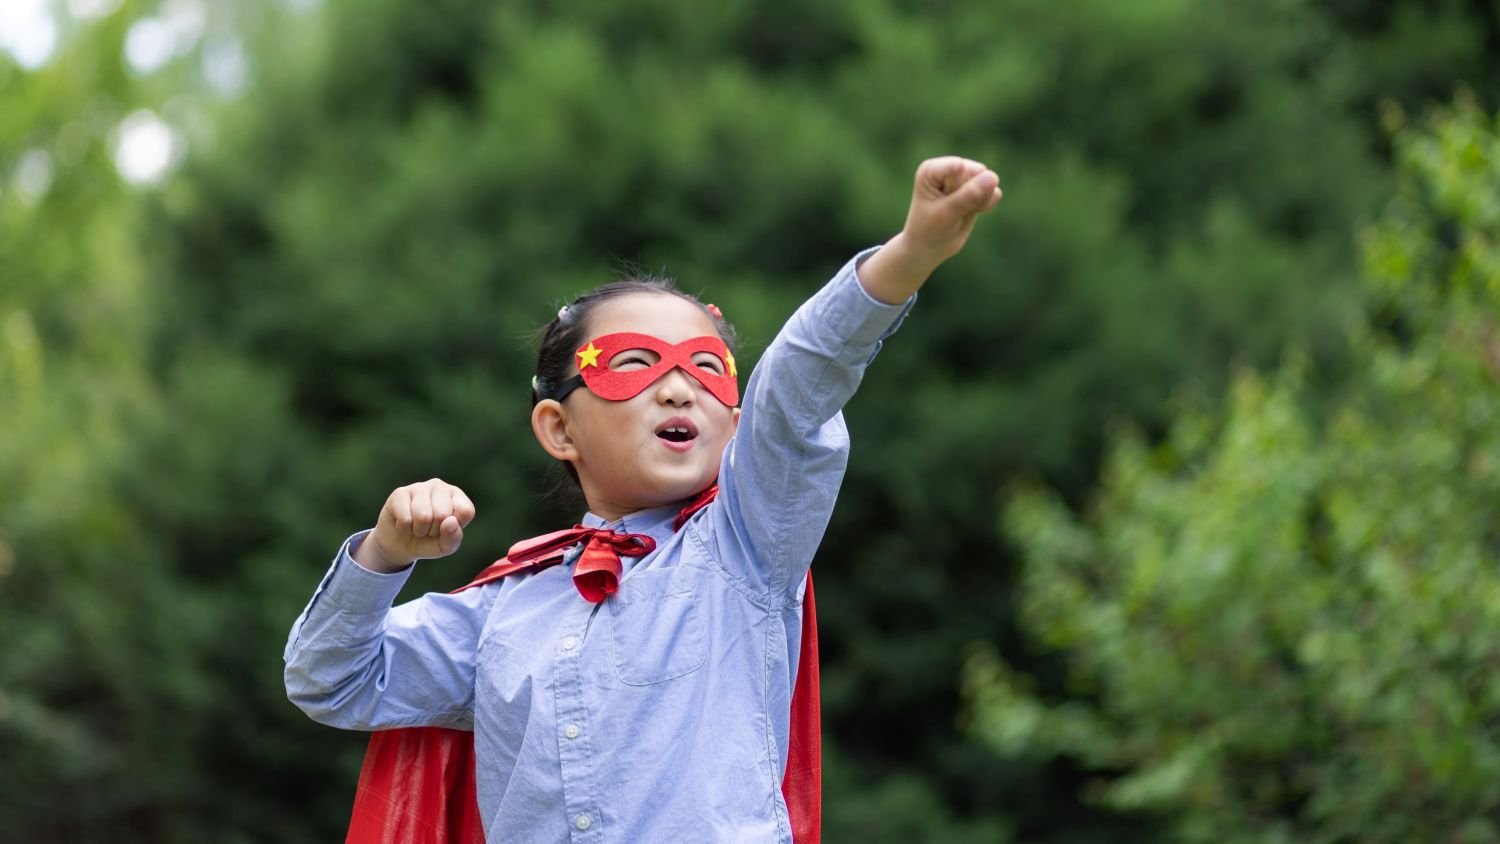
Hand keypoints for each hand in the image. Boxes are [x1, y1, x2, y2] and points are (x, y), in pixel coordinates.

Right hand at [353, 479, 475, 572]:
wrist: (399, 545)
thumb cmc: (428, 541)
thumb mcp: (446, 546)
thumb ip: (453, 537)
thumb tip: (450, 522)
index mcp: (457, 496)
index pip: (466, 511)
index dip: (454, 528)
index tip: (445, 529)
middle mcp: (440, 486)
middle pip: (443, 514)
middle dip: (434, 531)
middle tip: (428, 529)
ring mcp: (419, 487)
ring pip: (423, 516)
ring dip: (419, 530)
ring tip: (416, 526)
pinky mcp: (400, 493)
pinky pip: (406, 518)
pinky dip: (404, 528)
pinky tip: (404, 523)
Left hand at [857, 156, 1002, 304]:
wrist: (930, 248)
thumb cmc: (930, 229)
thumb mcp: (946, 213)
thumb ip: (969, 194)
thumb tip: (993, 177)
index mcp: (932, 169)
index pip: (959, 168)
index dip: (955, 189)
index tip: (939, 203)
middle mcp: (949, 167)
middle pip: (976, 173)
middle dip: (968, 196)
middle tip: (951, 210)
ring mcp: (965, 176)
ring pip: (989, 181)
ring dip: (979, 201)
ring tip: (960, 212)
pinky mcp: (978, 187)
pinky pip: (995, 193)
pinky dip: (986, 206)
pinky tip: (970, 212)